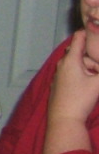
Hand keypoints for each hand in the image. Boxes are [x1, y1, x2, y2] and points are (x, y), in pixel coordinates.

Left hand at [44, 31, 98, 153]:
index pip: (79, 37)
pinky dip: (82, 75)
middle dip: (93, 57)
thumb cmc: (81, 100)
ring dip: (89, 68)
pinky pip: (73, 73)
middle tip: (97, 70)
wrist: (64, 120)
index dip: (90, 32)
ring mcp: (59, 74)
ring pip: (78, 64)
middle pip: (81, 52)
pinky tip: (89, 84)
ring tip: (95, 79)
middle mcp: (62, 64)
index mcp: (70, 60)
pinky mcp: (59, 84)